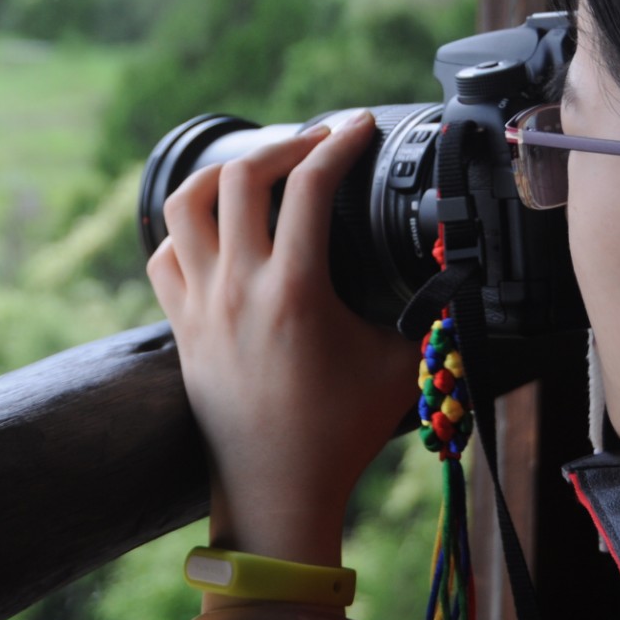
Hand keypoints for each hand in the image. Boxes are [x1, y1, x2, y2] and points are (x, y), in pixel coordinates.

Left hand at [146, 110, 421, 570]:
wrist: (276, 491)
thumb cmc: (342, 434)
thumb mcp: (401, 366)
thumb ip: (428, 313)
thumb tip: (454, 271)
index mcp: (294, 292)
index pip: (311, 187)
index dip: (340, 142)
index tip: (360, 127)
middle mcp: (238, 289)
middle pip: (242, 175)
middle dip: (284, 143)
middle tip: (317, 143)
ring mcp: (200, 305)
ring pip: (186, 204)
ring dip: (225, 174)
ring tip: (261, 169)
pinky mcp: (181, 325)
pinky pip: (165, 252)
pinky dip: (188, 227)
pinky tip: (219, 228)